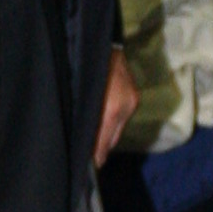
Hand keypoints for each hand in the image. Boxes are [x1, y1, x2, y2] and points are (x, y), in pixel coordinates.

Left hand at [93, 42, 138, 170]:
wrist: (100, 44)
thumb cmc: (82, 70)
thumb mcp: (78, 96)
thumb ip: (82, 120)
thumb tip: (82, 140)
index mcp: (110, 109)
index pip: (103, 142)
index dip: (96, 156)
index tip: (90, 167)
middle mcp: (125, 108)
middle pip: (112, 140)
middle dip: (101, 149)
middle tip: (90, 158)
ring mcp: (131, 102)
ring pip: (118, 131)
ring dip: (107, 136)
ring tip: (94, 140)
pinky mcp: (134, 97)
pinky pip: (122, 119)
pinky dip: (112, 124)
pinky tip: (103, 124)